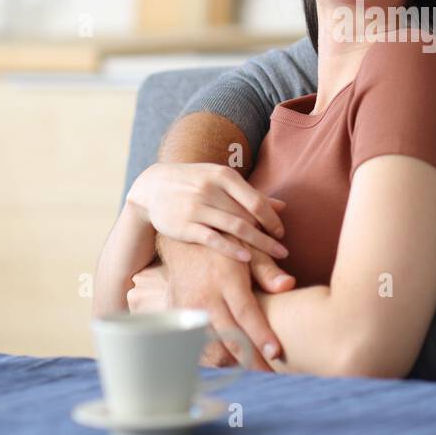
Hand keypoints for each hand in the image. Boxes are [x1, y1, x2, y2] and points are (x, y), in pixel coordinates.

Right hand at [126, 163, 288, 260]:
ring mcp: (197, 207)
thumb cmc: (194, 184)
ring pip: (234, 227)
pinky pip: (212, 238)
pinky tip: (246, 258)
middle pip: (247, 216)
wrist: (152, 186)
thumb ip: (250, 194)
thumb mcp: (220, 181)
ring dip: (257, 244)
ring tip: (272, 257)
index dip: (272, 219)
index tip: (282, 233)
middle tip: (283, 252)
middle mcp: (211, 189)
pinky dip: (231, 249)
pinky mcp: (184, 225)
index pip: (256, 200)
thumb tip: (283, 206)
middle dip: (268, 236)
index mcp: (223, 176)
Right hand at [140, 239, 297, 369]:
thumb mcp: (248, 248)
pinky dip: (213, 354)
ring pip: (210, 345)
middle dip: (250, 359)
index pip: (245, 313)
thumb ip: (267, 270)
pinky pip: (195, 343)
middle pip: (229, 336)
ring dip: (231, 361)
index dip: (260, 335)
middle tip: (270, 373)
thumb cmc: (224, 244)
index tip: (275, 353)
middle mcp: (205, 296)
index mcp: (225, 279)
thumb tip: (288, 285)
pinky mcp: (178, 316)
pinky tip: (230, 360)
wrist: (183, 239)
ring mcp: (188, 308)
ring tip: (253, 368)